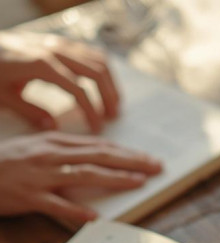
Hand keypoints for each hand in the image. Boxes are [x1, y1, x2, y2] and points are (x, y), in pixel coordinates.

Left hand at [0, 32, 118, 132]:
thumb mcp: (2, 95)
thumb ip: (29, 112)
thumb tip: (54, 127)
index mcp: (41, 64)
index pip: (79, 90)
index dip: (92, 112)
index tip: (97, 128)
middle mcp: (54, 50)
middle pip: (96, 73)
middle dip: (108, 97)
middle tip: (113, 118)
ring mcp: (58, 42)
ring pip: (98, 60)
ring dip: (110, 83)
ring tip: (114, 104)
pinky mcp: (59, 41)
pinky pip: (90, 53)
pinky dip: (102, 70)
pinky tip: (103, 86)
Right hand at [0, 132, 161, 222]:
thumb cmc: (4, 163)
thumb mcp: (34, 149)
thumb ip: (63, 151)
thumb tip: (94, 155)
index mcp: (53, 142)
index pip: (98, 146)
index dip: (126, 152)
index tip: (149, 158)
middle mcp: (49, 154)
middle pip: (98, 156)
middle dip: (131, 161)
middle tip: (157, 167)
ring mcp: (39, 175)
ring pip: (83, 174)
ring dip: (114, 178)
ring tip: (138, 183)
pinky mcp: (28, 196)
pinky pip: (56, 204)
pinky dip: (76, 210)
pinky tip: (95, 216)